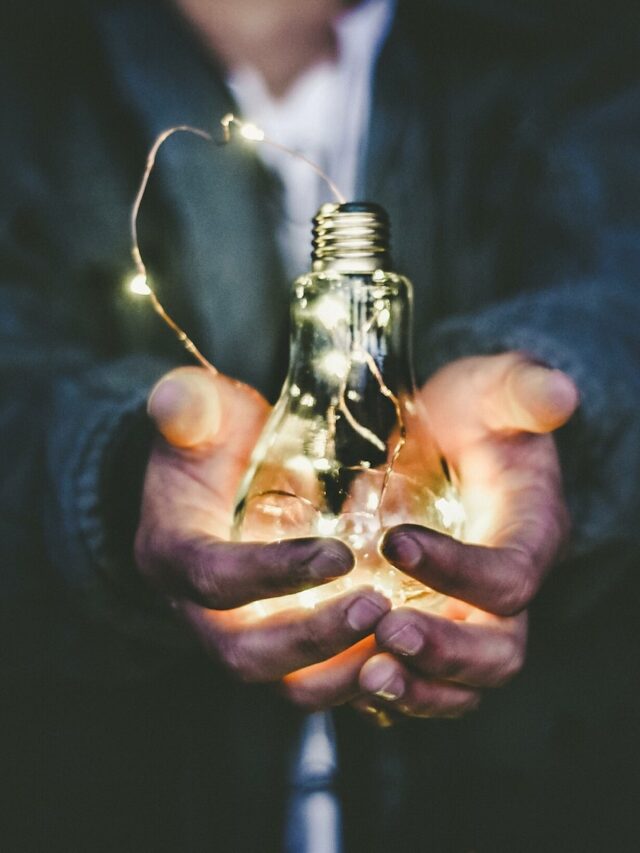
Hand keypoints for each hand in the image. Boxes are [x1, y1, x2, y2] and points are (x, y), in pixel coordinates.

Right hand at [135, 366, 389, 694]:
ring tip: (402, 639)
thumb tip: (176, 402)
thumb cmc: (214, 442)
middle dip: (313, 639)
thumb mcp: (200, 414)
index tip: (340, 554)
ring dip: (342, 671)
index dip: (272, 573)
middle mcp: (199, 612)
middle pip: (246, 654)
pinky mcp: (280, 647)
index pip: (214, 578)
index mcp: (173, 554)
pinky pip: (317, 682)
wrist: (218, 480)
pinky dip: (359, 677)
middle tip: (378, 607)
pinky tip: (407, 654)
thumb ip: (189, 406)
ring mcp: (241, 635)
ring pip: (285, 684)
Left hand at [356, 352, 578, 719]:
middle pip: (498, 652)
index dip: (459, 570)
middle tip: (387, 633)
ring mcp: (466, 617)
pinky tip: (340, 675)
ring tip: (365, 676)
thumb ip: (522, 390)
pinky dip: (386, 691)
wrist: (446, 439)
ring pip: (460, 685)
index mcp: (530, 536)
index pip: (509, 576)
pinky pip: (418, 681)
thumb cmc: (472, 413)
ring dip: (416, 689)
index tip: (395, 541)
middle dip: (445, 652)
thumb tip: (559, 392)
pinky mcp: (430, 627)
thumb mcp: (493, 389)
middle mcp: (504, 591)